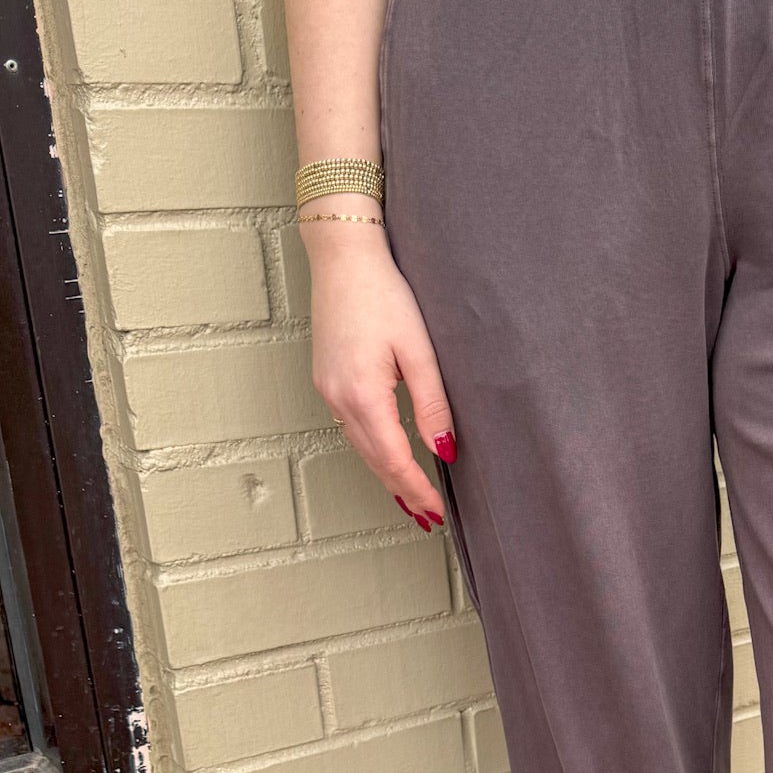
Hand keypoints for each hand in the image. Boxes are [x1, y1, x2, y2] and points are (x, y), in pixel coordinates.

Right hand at [304, 209, 453, 528]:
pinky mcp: (327, 378)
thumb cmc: (383, 293)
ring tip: (410, 497)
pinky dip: (372, 449)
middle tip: (427, 517)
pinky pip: (351, 427)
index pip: (393, 459)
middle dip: (401, 490)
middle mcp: (338, 398)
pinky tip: (387, 455)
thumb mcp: (419, 350)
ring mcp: (327, 389)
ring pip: (360, 446)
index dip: (416, 488)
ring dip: (386, 474)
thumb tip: (444, 449)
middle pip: (374, 460)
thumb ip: (432, 403)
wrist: (343, 256)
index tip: (436, 511)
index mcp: (363, 395)